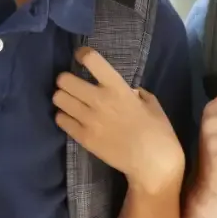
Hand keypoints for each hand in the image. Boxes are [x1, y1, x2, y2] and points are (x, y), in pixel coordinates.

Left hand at [54, 47, 184, 191]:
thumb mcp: (151, 103)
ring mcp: (88, 120)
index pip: (92, 60)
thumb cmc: (158, 131)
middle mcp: (99, 100)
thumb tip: (126, 90)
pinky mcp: (82, 138)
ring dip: (63, 98)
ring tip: (71, 102)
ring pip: (58, 99)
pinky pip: (61, 120)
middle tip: (72, 85)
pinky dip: (64, 116)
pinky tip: (72, 119)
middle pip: (64, 80)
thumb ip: (135, 93)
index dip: (82, 54)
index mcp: (118, 88)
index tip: (81, 56)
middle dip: (66, 80)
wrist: (152, 163)